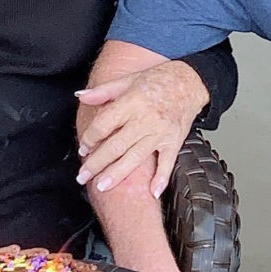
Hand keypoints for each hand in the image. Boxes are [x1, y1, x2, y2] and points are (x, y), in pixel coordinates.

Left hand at [76, 61, 207, 197]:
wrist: (190, 82)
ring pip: (136, 157)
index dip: (90, 138)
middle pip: (116, 145)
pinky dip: (161, 178)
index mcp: (132, 101)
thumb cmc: (158, 80)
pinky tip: (152, 191)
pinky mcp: (175, 140)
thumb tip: (81, 96)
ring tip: (101, 186)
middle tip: (82, 176)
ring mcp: (161, 131)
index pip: (104, 124)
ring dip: (117, 174)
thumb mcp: (129, 80)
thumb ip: (103, 91)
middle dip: (96, 162)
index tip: (83, 148)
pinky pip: (168, 162)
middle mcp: (146, 118)